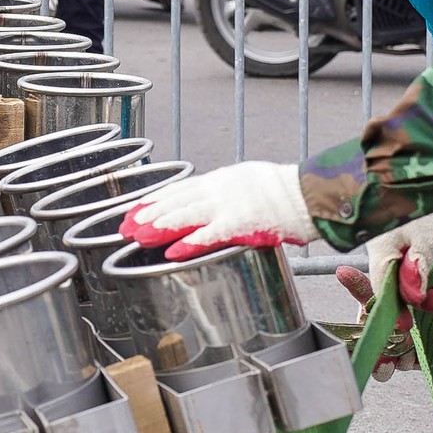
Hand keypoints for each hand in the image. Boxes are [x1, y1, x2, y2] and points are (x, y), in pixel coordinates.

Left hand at [119, 162, 316, 260]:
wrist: (309, 195)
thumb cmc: (284, 193)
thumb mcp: (247, 183)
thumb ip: (224, 194)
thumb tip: (206, 206)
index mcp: (221, 180)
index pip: (179, 189)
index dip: (154, 200)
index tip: (133, 210)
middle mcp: (220, 190)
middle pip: (175, 201)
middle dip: (147, 214)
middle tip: (124, 226)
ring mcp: (229, 206)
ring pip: (186, 215)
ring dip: (158, 226)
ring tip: (136, 236)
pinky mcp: (242, 224)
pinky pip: (210, 236)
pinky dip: (188, 244)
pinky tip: (170, 252)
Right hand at [359, 208, 432, 305]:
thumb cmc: (427, 205)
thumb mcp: (426, 239)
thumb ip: (418, 270)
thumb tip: (412, 299)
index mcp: (380, 250)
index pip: (382, 287)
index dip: (395, 307)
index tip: (406, 324)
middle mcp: (384, 250)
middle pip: (396, 284)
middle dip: (419, 298)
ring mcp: (396, 245)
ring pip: (408, 276)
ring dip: (430, 288)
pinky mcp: (409, 241)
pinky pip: (417, 265)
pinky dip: (432, 275)